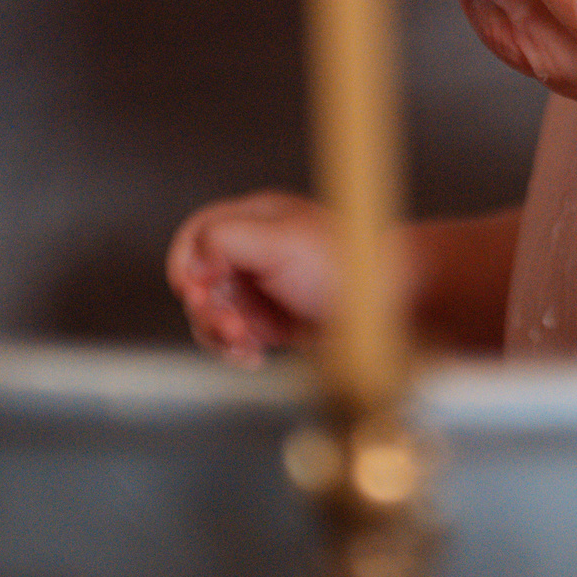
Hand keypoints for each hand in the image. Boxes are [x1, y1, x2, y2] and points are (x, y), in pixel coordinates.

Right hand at [166, 191, 337, 363]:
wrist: (390, 307)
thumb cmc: (345, 265)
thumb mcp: (280, 241)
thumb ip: (227, 239)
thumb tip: (191, 261)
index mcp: (255, 219)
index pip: (198, 232)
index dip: (186, 260)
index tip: (193, 287)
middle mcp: (254, 252)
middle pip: (199, 279)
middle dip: (206, 306)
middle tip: (229, 325)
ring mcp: (261, 288)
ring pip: (212, 312)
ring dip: (219, 332)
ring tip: (245, 343)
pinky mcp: (271, 322)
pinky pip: (233, 338)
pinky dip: (235, 350)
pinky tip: (252, 356)